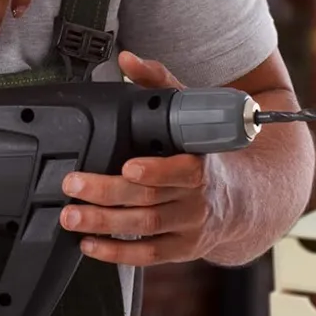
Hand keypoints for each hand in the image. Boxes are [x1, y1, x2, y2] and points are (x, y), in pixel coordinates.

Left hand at [58, 52, 232, 265]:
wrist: (245, 199)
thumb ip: (158, 83)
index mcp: (201, 164)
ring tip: (71, 216)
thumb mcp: (189, 112)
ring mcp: (188, 228)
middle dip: (107, 193)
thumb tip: (128, 59)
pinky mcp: (180, 250)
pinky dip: (116, 253)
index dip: (155, 171)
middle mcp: (196, 200)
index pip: (181, 170)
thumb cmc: (207, 151)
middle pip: (150, 199)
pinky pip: (147, 255)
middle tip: (73, 186)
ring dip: (104, 223)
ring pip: (144, 228)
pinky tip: (89, 245)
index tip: (129, 167)